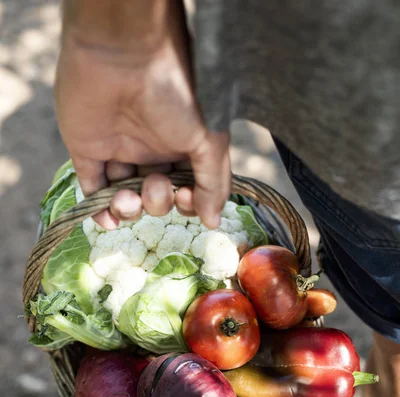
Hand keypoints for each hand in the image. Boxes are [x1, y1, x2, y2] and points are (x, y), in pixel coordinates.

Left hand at [55, 0, 230, 228]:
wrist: (122, 53)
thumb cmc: (175, 91)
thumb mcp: (209, 138)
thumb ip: (214, 182)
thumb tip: (213, 221)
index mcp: (182, 144)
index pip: (188, 187)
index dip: (188, 202)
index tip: (186, 199)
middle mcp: (152, 149)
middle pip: (157, 195)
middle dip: (158, 202)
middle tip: (156, 184)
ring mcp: (119, 150)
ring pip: (126, 196)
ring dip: (130, 209)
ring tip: (129, 198)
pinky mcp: (88, 150)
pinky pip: (94, 189)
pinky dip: (101, 210)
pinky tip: (109, 220)